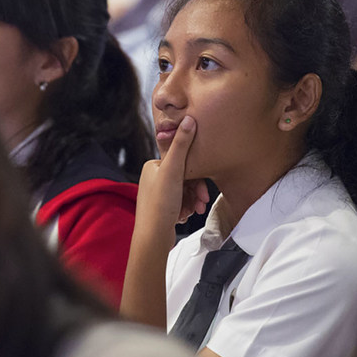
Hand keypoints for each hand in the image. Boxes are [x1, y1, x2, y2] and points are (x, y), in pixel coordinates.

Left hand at [135, 116, 210, 232]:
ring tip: (195, 210)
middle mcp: (153, 178)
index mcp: (153, 166)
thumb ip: (182, 144)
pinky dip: (186, 208)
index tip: (204, 188)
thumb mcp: (174, 171)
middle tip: (202, 201)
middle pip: (185, 178)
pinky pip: (181, 202)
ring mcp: (157, 193)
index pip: (182, 163)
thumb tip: (189, 119)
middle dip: (196, 191)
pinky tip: (185, 215)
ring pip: (185, 191)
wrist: (152, 238)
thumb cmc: (160, 206)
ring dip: (193, 200)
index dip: (197, 175)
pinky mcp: (161, 206)